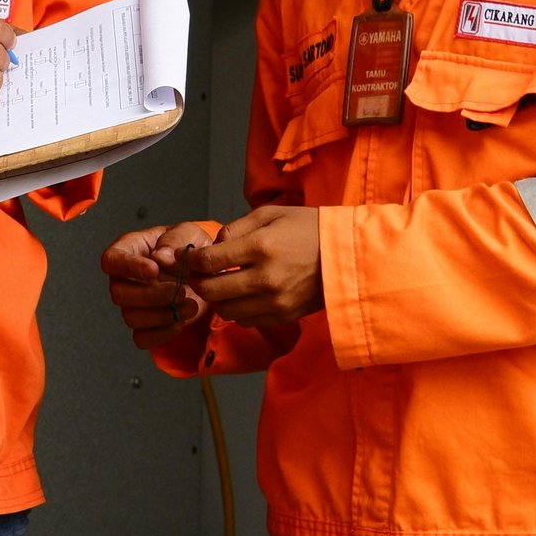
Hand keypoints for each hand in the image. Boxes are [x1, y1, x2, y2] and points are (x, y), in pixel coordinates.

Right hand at [102, 221, 215, 352]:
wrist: (206, 271)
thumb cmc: (189, 247)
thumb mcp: (187, 233)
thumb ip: (174, 241)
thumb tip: (160, 258)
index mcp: (128, 251)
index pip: (111, 260)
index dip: (129, 268)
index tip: (154, 270)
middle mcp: (124, 279)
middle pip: (118, 294)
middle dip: (150, 295)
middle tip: (180, 291)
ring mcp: (132, 305)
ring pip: (131, 317)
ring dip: (162, 315)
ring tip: (191, 304)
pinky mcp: (146, 325)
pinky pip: (143, 338)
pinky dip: (163, 333)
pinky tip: (182, 320)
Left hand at [193, 205, 321, 325]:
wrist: (348, 255)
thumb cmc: (308, 228)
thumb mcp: (271, 214)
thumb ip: (236, 229)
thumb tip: (212, 247)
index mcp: (261, 247)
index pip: (209, 261)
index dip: (191, 261)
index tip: (187, 258)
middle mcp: (265, 279)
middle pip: (211, 291)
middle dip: (199, 282)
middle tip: (201, 274)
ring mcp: (275, 302)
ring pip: (225, 310)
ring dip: (217, 299)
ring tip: (223, 284)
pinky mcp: (283, 317)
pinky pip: (245, 320)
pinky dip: (237, 310)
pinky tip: (243, 295)